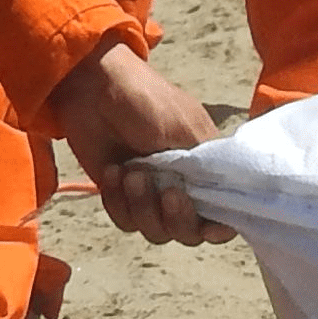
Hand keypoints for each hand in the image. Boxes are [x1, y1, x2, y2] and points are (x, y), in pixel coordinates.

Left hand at [46, 34, 235, 247]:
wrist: (94, 87)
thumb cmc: (146, 100)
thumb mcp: (183, 127)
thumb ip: (203, 166)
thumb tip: (220, 200)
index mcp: (206, 167)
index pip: (223, 212)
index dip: (219, 227)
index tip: (208, 226)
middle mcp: (182, 185)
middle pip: (188, 231)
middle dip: (177, 219)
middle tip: (165, 192)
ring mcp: (150, 193)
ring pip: (156, 230)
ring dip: (142, 207)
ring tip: (129, 173)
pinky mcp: (120, 195)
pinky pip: (126, 221)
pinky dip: (118, 202)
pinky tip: (112, 172)